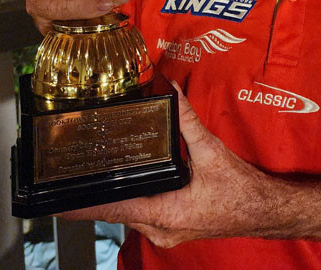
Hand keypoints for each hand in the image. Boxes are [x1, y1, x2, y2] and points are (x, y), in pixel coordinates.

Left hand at [57, 85, 278, 247]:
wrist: (265, 212)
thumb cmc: (242, 192)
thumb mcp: (213, 152)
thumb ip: (188, 121)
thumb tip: (170, 91)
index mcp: (166, 213)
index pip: (112, 208)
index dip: (81, 205)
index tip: (55, 198)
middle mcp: (160, 228)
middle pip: (114, 210)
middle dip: (93, 192)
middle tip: (68, 173)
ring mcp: (165, 230)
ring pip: (127, 212)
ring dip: (112, 194)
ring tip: (89, 174)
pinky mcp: (171, 225)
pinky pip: (141, 212)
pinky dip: (130, 195)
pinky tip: (124, 179)